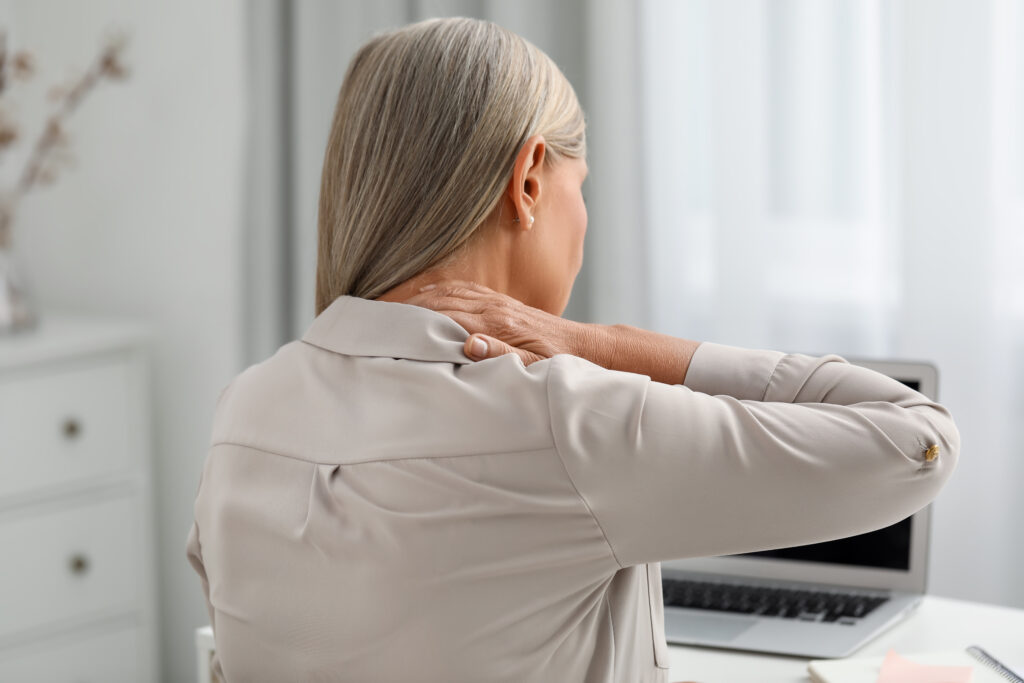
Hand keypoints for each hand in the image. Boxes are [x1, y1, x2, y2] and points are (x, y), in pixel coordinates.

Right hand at [402, 280, 585, 365]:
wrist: (582, 347)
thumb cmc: (557, 362)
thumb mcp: (533, 368)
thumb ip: (502, 357)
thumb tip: (469, 344)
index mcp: (497, 324)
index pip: (445, 318)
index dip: (413, 322)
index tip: (386, 327)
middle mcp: (493, 307)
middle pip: (440, 301)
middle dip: (406, 307)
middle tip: (376, 316)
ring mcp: (496, 301)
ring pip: (448, 292)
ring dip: (418, 297)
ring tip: (389, 306)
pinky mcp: (500, 301)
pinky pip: (463, 290)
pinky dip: (439, 291)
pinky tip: (424, 295)